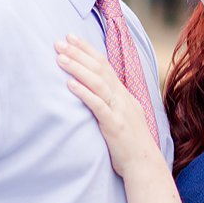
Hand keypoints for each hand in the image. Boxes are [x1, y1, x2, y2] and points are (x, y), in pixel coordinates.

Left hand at [56, 34, 160, 175]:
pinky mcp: (114, 125)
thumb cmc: (129, 143)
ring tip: (60, 58)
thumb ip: (108, 102)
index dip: (87, 50)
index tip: (71, 38)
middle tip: (59, 42)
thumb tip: (93, 91)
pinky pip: (98, 106)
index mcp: (123, 94)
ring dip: (78, 68)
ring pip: (98, 83)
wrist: (144, 164)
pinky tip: (70, 84)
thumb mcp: (120, 116)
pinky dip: (84, 93)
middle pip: (99, 69)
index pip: (104, 65)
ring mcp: (119, 110)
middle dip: (79, 53)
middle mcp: (122, 98)